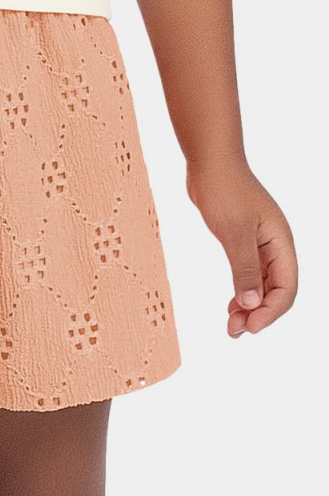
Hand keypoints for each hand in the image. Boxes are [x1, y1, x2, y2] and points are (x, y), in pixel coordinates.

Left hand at [185, 158, 297, 336]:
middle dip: (258, 314)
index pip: (287, 288)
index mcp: (281, 243)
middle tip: (233, 332)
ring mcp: (259, 243)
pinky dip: (240, 291)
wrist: (210, 163)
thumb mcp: (234, 232)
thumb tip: (250, 304)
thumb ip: (243, 268)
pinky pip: (248, 273)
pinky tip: (230, 305)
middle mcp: (275, 246)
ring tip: (230, 326)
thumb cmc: (224, 190)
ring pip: (260, 284)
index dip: (271, 312)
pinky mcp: (242, 240)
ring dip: (248, 306)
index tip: (249, 328)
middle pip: (275, 290)